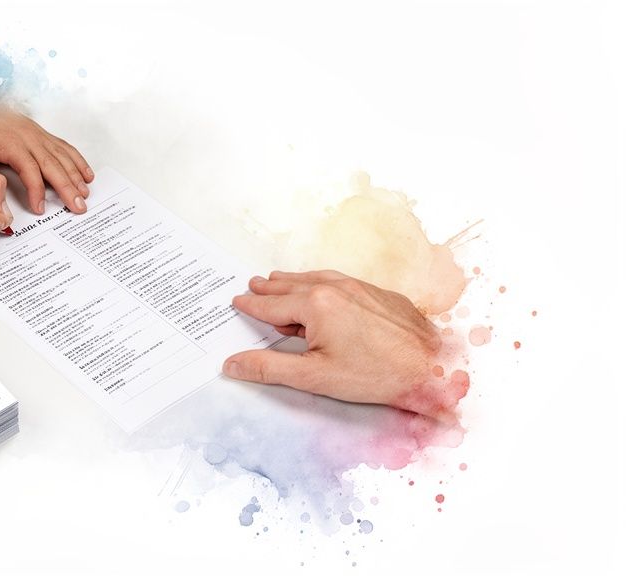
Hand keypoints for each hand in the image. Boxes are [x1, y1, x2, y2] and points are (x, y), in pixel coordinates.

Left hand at [0, 103, 93, 214]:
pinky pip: (64, 147)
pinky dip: (77, 160)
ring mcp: (37, 134)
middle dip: (68, 187)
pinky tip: (85, 173)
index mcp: (12, 143)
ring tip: (85, 193)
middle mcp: (29, 137)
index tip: (40, 208)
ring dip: (76, 176)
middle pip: (53, 165)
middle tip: (78, 206)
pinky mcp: (41, 133)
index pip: (30, 171)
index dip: (37, 191)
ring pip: (62, 156)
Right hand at [222, 271, 467, 418]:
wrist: (432, 368)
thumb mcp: (313, 376)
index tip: (238, 301)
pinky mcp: (380, 294)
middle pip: (292, 286)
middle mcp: (336, 288)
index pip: (272, 305)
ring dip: (294, 281)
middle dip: (270, 288)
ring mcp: (360, 288)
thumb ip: (269, 368)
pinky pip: (341, 281)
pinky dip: (321, 282)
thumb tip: (233, 364)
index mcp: (315, 305)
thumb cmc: (377, 374)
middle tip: (253, 285)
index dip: (252, 305)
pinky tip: (321, 288)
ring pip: (317, 279)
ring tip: (279, 281)